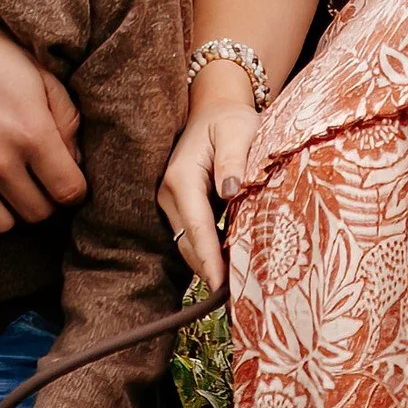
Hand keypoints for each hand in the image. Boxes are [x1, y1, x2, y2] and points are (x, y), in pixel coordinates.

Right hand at [0, 0, 85, 235]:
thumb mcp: (33, 68)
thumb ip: (64, 113)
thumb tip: (76, 157)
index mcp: (30, 131)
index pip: (69, 190)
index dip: (74, 189)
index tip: (66, 179)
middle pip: (37, 213)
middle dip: (44, 200)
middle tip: (35, 181)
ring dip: (8, 211)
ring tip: (4, 189)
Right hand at [158, 65, 260, 289]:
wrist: (214, 110)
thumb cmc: (230, 120)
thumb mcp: (238, 130)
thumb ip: (235, 160)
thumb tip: (231, 191)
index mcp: (182, 177)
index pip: (196, 227)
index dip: (209, 259)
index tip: (222, 285)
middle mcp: (169, 193)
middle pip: (189, 243)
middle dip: (210, 270)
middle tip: (238, 296)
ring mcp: (171, 202)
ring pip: (188, 243)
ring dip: (209, 263)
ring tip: (238, 287)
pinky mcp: (179, 207)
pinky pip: (192, 235)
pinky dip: (209, 251)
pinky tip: (231, 263)